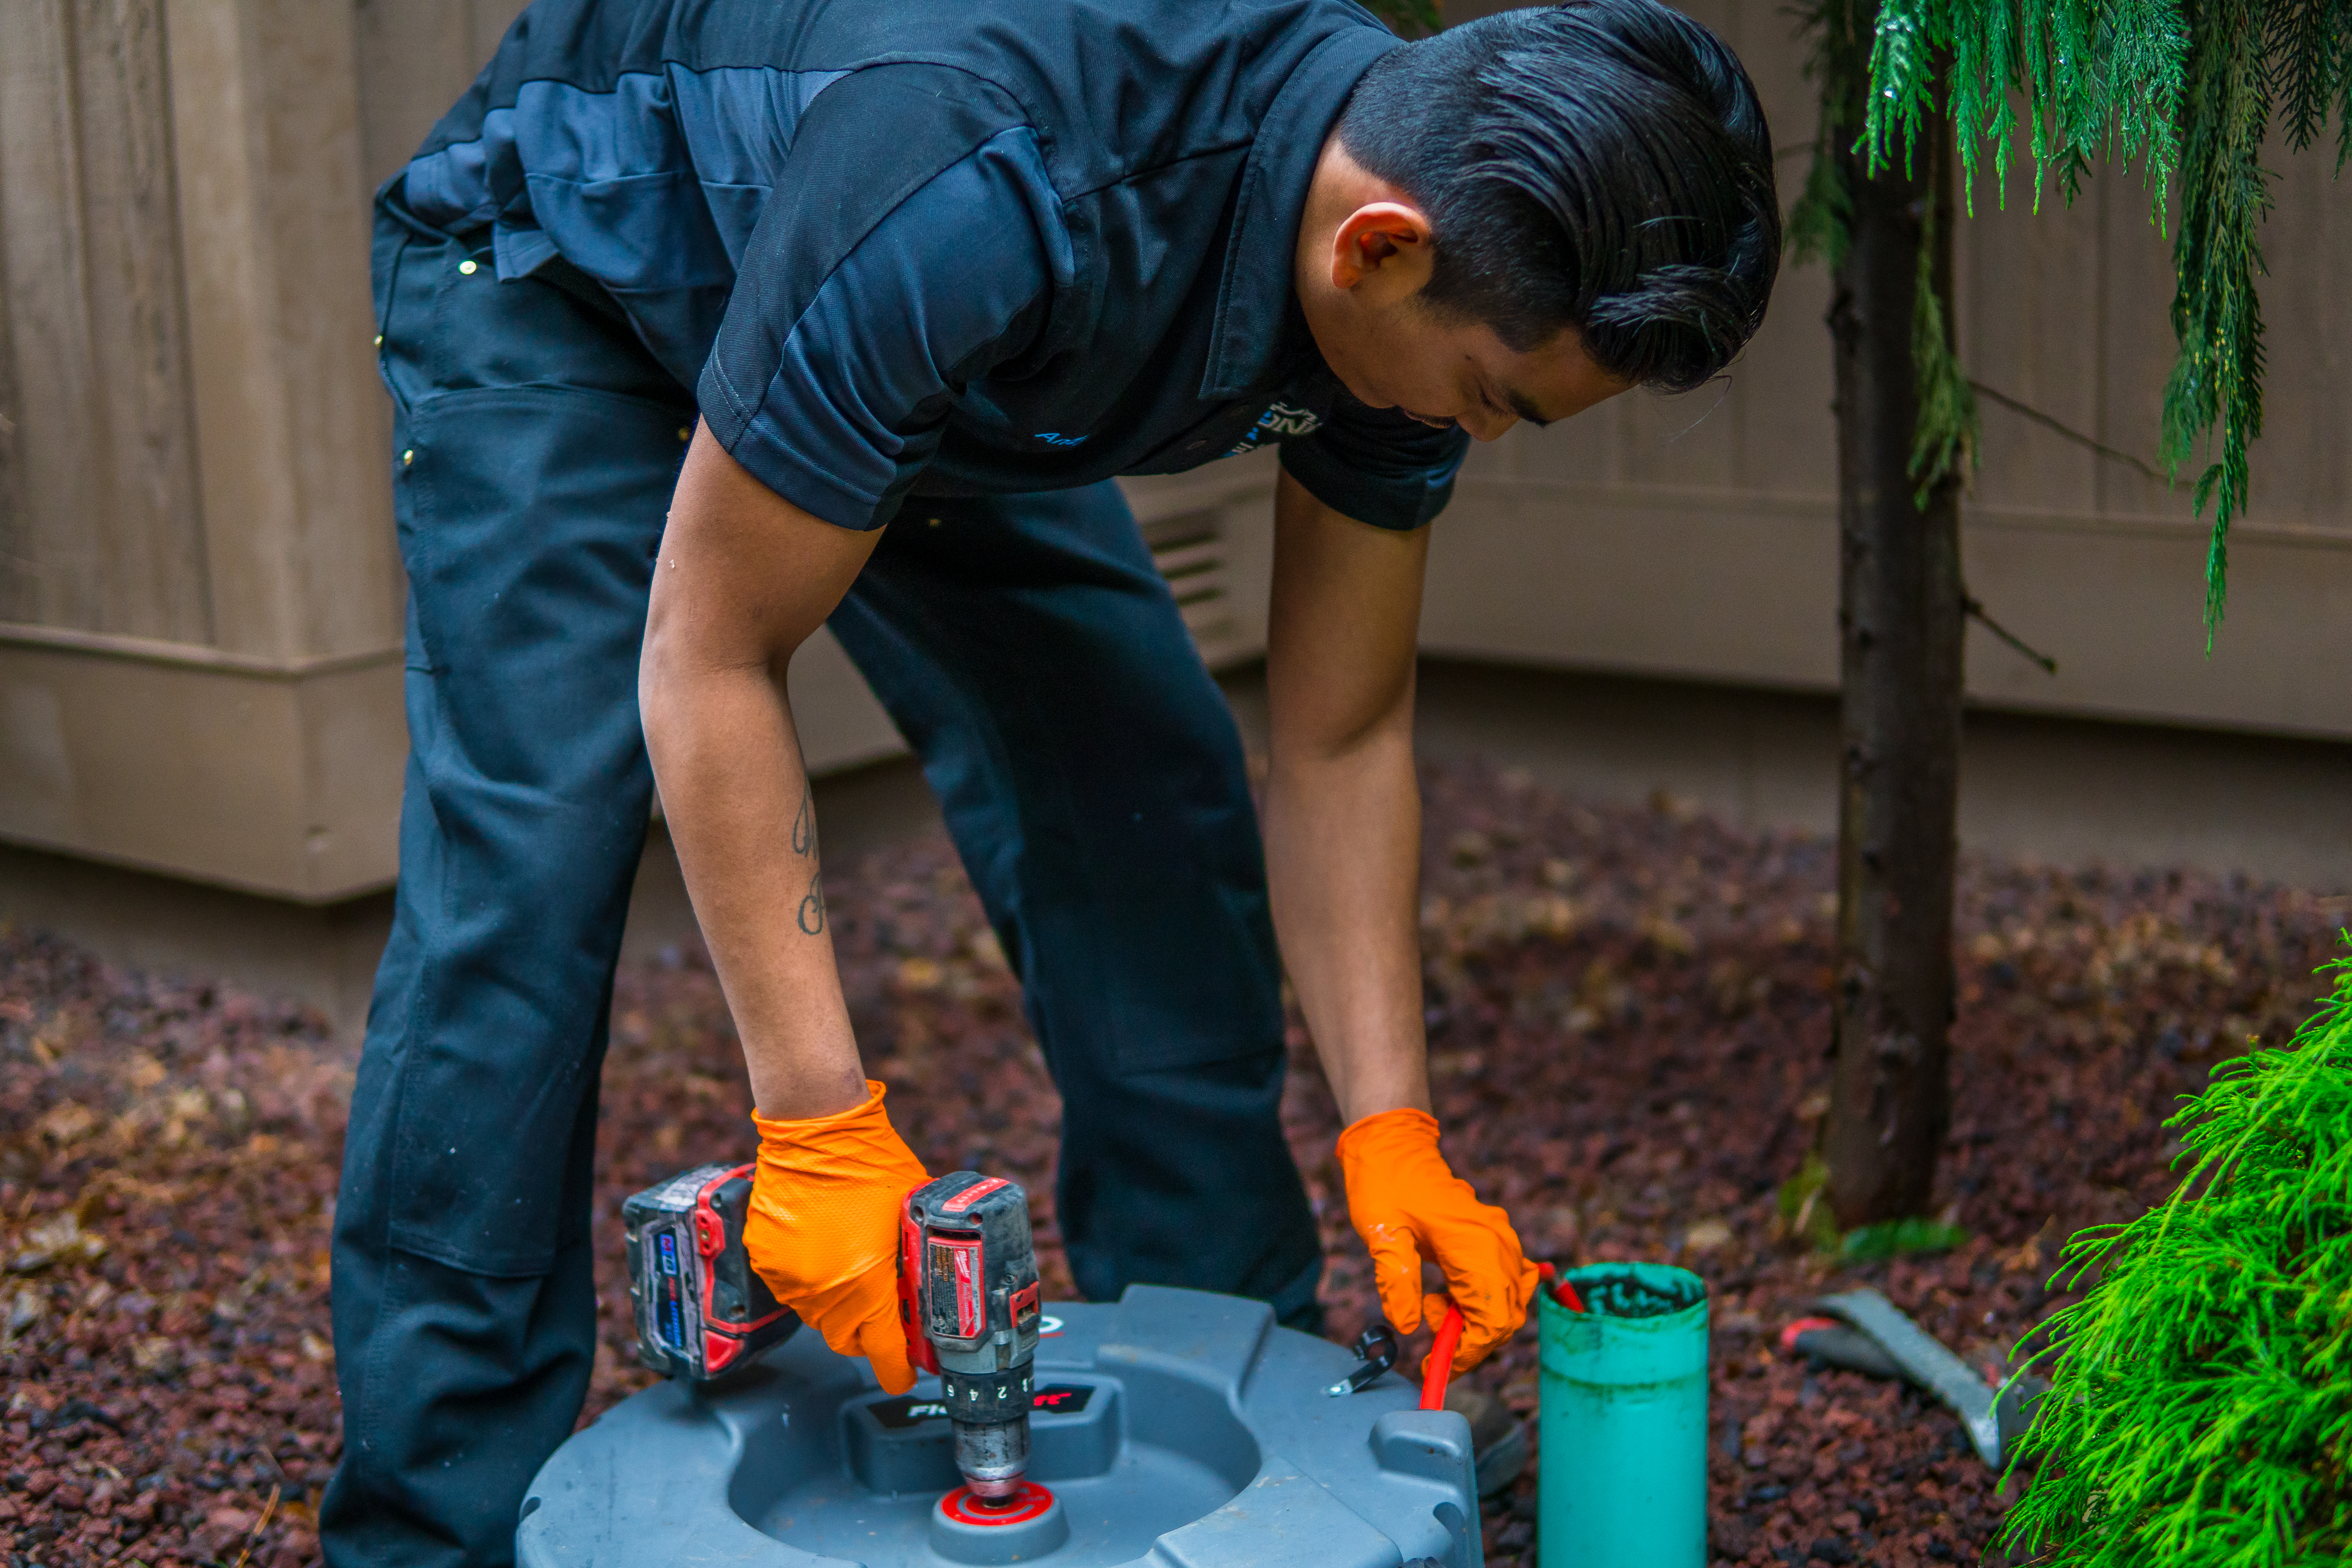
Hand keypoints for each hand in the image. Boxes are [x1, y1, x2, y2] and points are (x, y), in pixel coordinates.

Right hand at [744, 1079, 929, 1392]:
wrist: (817, 1129)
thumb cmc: (873, 1165)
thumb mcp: (913, 1217)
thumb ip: (917, 1258)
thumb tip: (933, 1281)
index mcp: (865, 1285)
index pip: (884, 1352)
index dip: (899, 1369)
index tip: (908, 1373)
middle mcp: (823, 1291)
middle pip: (848, 1340)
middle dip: (869, 1335)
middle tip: (886, 1315)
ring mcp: (789, 1276)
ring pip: (818, 1315)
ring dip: (838, 1305)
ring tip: (854, 1273)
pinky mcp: (765, 1258)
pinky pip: (791, 1286)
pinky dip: (810, 1279)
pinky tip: (824, 1251)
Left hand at [1337, 1107, 1536, 1373]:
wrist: (1393, 1145)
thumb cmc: (1386, 1183)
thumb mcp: (1382, 1232)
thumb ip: (1396, 1280)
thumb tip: (1410, 1326)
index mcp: (1477, 1244)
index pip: (1494, 1318)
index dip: (1469, 1351)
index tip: (1438, 1365)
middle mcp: (1498, 1243)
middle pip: (1506, 1316)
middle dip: (1472, 1341)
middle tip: (1433, 1350)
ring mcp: (1499, 1239)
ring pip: (1506, 1302)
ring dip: (1474, 1321)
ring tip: (1432, 1308)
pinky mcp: (1491, 1239)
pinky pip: (1500, 1283)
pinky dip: (1477, 1302)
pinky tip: (1444, 1298)